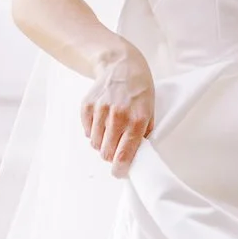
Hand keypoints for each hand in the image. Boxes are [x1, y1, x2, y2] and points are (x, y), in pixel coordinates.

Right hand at [82, 44, 155, 174]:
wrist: (122, 66)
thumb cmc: (139, 92)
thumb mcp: (151, 111)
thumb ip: (144, 135)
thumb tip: (135, 157)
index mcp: (137, 120)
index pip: (124, 154)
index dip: (120, 169)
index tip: (119, 173)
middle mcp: (118, 115)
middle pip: (106, 152)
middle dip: (110, 156)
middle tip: (115, 150)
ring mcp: (101, 109)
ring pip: (94, 143)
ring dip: (101, 143)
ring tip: (109, 133)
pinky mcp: (87, 105)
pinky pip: (86, 131)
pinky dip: (92, 132)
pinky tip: (101, 122)